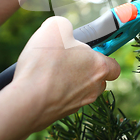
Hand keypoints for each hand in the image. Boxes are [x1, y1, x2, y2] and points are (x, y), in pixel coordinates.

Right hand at [5, 16, 120, 131]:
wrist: (26, 101)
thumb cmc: (45, 63)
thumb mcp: (55, 28)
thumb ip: (66, 26)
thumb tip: (64, 30)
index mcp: (99, 67)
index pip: (114, 66)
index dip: (103, 56)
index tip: (90, 50)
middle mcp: (93, 88)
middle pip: (97, 78)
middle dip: (84, 68)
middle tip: (65, 58)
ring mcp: (78, 104)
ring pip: (79, 90)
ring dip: (69, 81)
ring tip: (49, 71)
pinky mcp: (61, 114)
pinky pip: (62, 100)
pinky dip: (54, 92)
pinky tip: (39, 84)